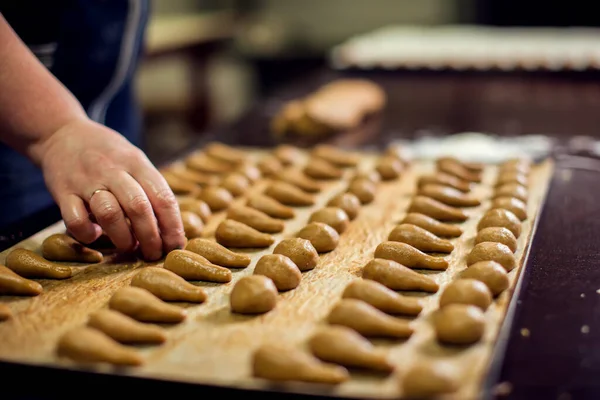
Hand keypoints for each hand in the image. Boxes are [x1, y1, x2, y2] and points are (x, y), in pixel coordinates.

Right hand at [39, 118, 185, 259]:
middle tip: (153, 254)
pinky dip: (87, 234)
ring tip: (128, 247)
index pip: (163, 197)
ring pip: (109, 214)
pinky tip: (94, 235)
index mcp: (137, 163)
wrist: (62, 133)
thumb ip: (150, 188)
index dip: (173, 226)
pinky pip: (75, 220)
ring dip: (123, 238)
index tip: (175, 246)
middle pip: (139, 207)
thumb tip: (170, 229)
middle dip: (151, 237)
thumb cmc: (108, 155)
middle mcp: (113, 170)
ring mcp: (86, 181)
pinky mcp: (62, 192)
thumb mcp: (135, 160)